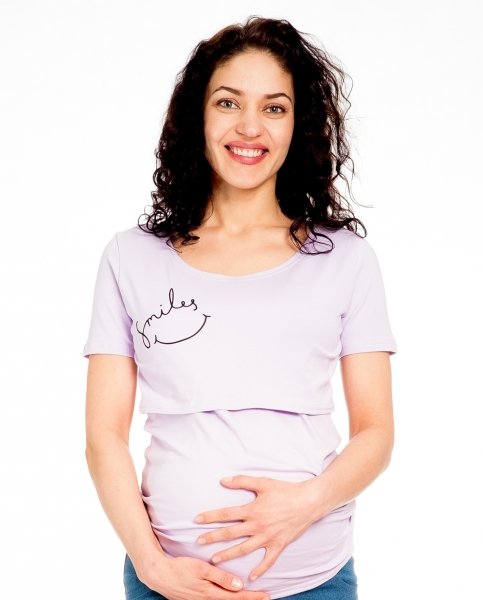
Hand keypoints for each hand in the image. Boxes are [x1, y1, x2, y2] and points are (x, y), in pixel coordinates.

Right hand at [138, 554, 270, 599]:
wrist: (158, 574)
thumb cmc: (180, 568)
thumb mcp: (202, 570)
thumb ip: (221, 578)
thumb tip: (240, 585)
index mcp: (211, 594)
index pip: (237, 598)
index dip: (253, 597)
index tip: (267, 596)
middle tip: (264, 597)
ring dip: (238, 599)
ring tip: (251, 596)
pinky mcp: (194, 599)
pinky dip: (225, 598)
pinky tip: (229, 594)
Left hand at [195, 475, 317, 580]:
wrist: (308, 502)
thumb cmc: (285, 490)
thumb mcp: (263, 482)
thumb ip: (242, 481)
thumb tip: (223, 480)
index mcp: (252, 510)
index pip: (226, 514)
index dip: (210, 517)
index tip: (197, 520)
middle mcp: (257, 526)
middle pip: (230, 534)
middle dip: (213, 538)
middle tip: (198, 542)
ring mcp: (268, 538)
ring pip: (244, 549)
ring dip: (228, 555)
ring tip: (214, 560)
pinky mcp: (279, 545)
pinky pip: (267, 561)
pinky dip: (259, 570)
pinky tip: (251, 578)